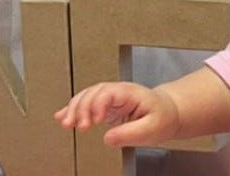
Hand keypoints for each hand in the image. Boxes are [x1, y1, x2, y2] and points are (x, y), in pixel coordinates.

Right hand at [54, 82, 179, 146]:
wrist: (168, 112)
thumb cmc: (162, 117)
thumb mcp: (152, 128)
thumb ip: (130, 133)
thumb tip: (108, 138)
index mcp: (130, 93)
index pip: (108, 93)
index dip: (97, 105)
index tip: (95, 121)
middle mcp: (118, 92)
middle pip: (93, 93)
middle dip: (81, 108)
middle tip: (78, 126)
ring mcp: (110, 97)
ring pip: (86, 96)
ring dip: (74, 109)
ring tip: (66, 123)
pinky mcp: (105, 105)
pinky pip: (86, 103)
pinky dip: (73, 109)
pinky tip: (62, 117)